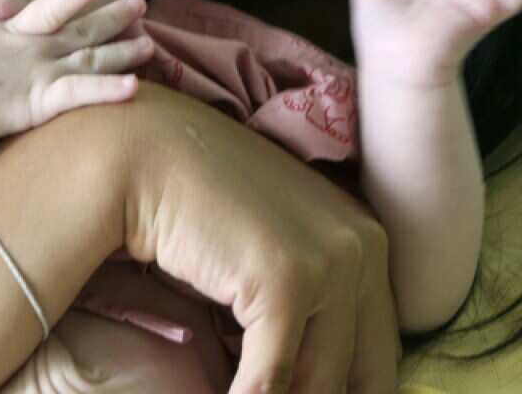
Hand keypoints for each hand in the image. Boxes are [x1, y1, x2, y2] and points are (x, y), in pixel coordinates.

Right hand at [0, 0, 154, 140]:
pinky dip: (109, 89)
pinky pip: (83, 93)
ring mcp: (41, 73)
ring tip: (149, 44)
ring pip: (91, 57)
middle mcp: (33, 49)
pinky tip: (135, 85)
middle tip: (141, 3)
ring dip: (123, 51)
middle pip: (81, 29)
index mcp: (10, 34)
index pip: (49, 10)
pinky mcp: (43, 100)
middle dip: (113, 16)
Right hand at [120, 83, 398, 393]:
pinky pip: (269, 382)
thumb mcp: (271, 253)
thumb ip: (305, 311)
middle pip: (355, 375)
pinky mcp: (288, 283)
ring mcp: (331, 263)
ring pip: (317, 387)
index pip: (376, 355)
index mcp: (368, 243)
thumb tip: (307, 382)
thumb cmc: (198, 204)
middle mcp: (366, 248)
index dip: (345, 393)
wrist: (145, 151)